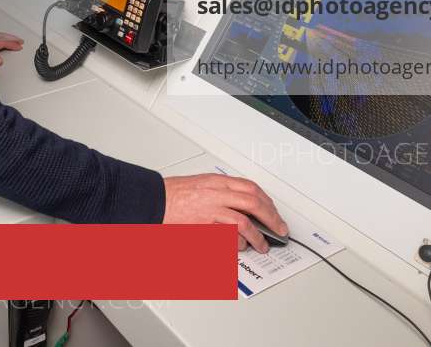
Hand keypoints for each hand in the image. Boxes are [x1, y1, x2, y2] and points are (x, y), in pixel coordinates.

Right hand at [162, 173, 287, 253]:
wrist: (152, 200)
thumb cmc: (171, 193)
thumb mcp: (200, 184)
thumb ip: (220, 192)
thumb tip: (240, 202)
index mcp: (216, 181)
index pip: (251, 188)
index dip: (267, 201)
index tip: (273, 211)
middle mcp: (216, 193)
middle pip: (253, 203)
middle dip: (271, 218)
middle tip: (279, 229)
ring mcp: (210, 210)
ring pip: (244, 222)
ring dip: (257, 236)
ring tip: (262, 245)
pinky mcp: (203, 226)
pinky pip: (227, 237)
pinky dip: (237, 244)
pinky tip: (240, 248)